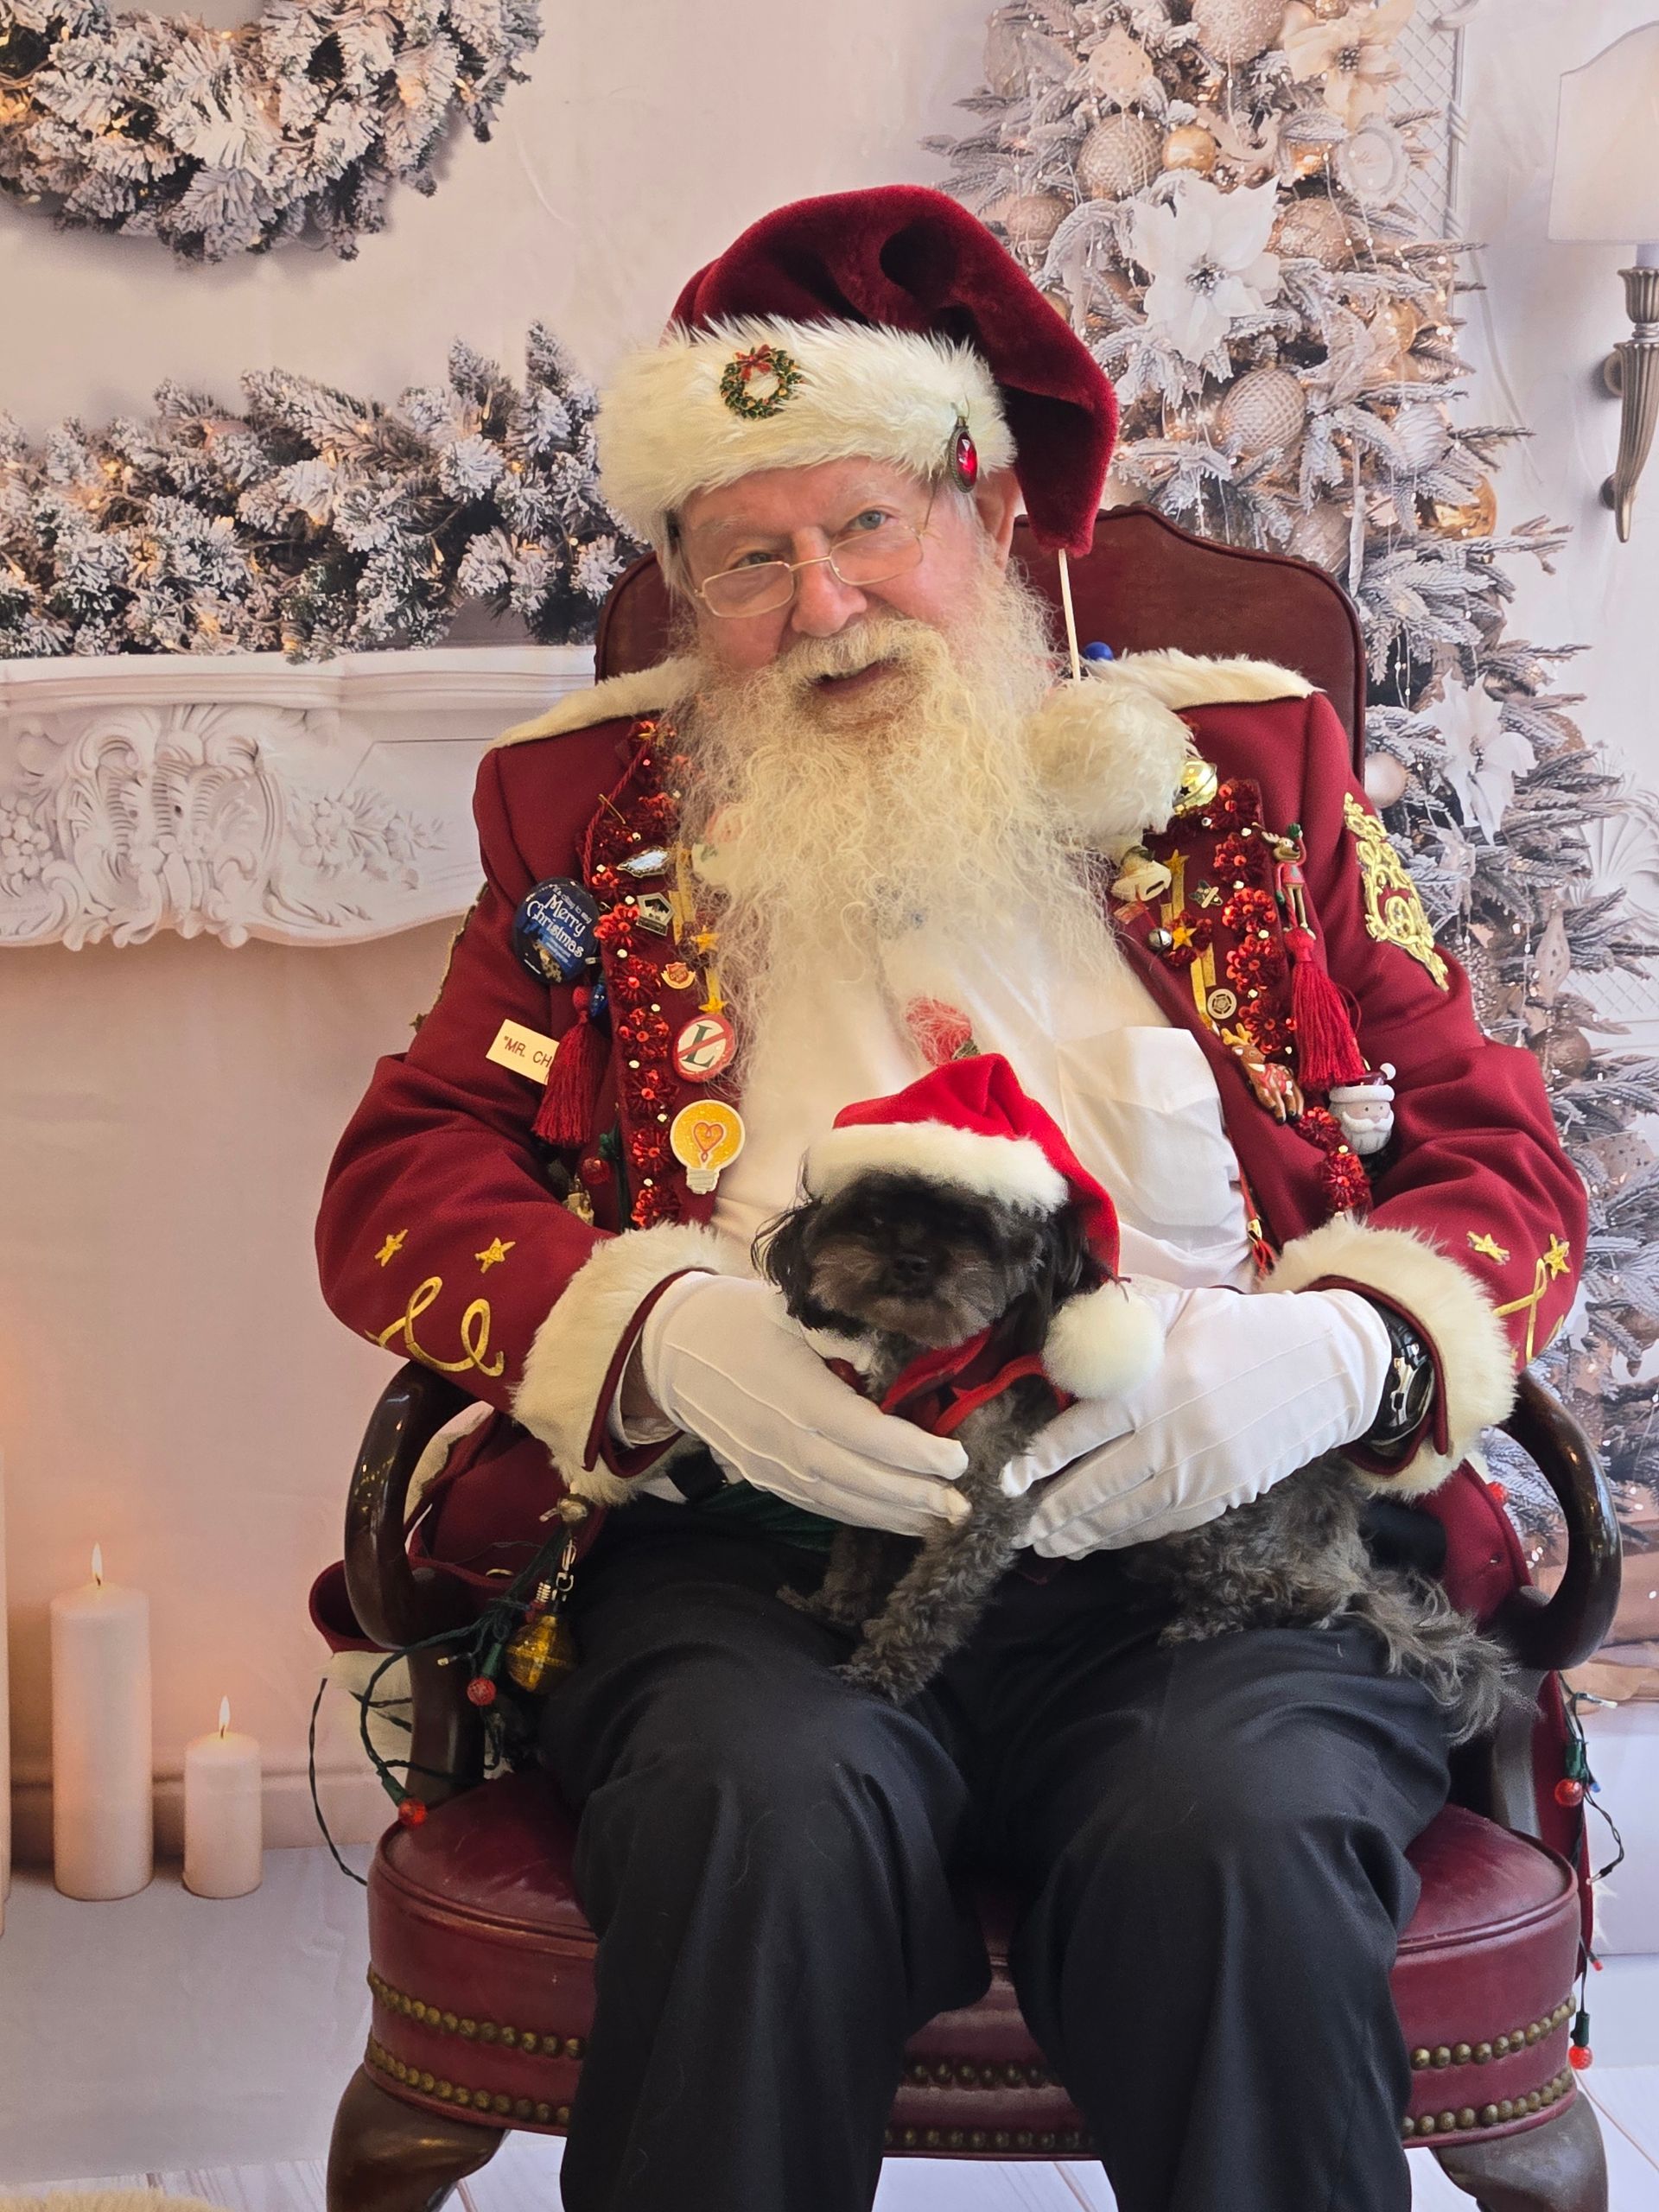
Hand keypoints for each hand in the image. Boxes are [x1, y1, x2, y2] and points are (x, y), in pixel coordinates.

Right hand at [639, 1273, 969, 1534]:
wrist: (670, 1351)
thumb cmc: (737, 1318)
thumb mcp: (791, 1308)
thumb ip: (846, 1335)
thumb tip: (900, 1359)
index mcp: (797, 1394)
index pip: (868, 1433)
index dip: (915, 1452)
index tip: (959, 1458)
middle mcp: (785, 1441)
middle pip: (861, 1479)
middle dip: (916, 1498)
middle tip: (964, 1506)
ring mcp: (772, 1467)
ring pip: (843, 1502)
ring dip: (895, 1517)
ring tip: (941, 1522)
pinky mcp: (766, 1478)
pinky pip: (821, 1505)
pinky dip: (862, 1516)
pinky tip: (895, 1519)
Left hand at [999, 1285, 1391, 1557]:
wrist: (1329, 1368)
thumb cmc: (1245, 1330)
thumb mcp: (1183, 1307)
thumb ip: (1122, 1321)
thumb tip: (1065, 1343)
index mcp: (1156, 1381)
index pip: (1083, 1429)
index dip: (1041, 1459)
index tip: (1008, 1480)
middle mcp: (1175, 1431)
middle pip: (1098, 1483)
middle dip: (1052, 1511)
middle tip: (1015, 1527)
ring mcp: (1202, 1470)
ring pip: (1127, 1513)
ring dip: (1082, 1534)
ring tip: (1046, 1545)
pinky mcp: (1225, 1494)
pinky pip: (1163, 1523)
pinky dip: (1126, 1536)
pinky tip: (1098, 1541)